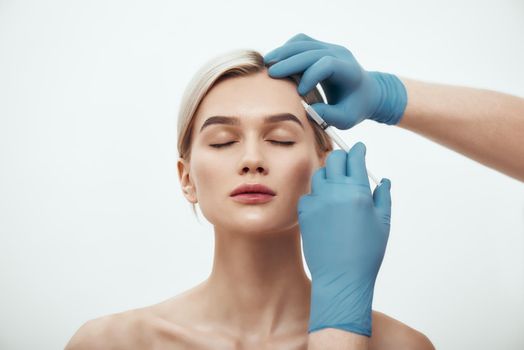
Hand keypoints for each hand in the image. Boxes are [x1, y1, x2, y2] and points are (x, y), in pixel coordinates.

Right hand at [264, 33, 407, 128]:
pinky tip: (276, 62)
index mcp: (349, 71)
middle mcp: (339, 54)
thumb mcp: (346, 119)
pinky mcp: (320, 47)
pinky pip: (301, 42)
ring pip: (303, 43)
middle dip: (289, 62)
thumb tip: (307, 111)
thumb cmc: (355, 107)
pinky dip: (287, 50)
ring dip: (284, 52)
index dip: (311, 75)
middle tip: (270, 73)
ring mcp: (330, 47)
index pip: (328, 64)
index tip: (300, 93)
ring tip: (267, 64)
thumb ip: (329, 116)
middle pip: (311, 51)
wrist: (366, 93)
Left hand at [297, 142, 391, 335]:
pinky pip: (309, 194)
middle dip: (342, 157)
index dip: (358, 150)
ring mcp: (317, 201)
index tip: (359, 148)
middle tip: (347, 163)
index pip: (355, 158)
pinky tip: (325, 206)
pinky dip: (317, 195)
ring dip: (329, 175)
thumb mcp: (383, 223)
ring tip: (337, 187)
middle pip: (334, 158)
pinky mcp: (304, 212)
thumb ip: (383, 197)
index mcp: (358, 192)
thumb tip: (382, 180)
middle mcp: (336, 192)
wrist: (341, 277)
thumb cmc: (366, 253)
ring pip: (320, 174)